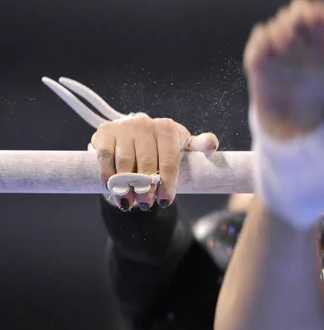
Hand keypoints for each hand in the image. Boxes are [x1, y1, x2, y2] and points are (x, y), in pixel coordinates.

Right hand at [91, 114, 218, 210]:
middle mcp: (146, 124)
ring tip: (129, 202)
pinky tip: (112, 189)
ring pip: (125, 163)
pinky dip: (108, 176)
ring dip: (126, 186)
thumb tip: (212, 144)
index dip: (167, 183)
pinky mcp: (105, 133)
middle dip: (147, 188)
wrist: (136, 136)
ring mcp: (124, 127)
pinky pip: (105, 157)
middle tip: (146, 205)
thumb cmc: (165, 147)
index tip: (165, 201)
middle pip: (147, 163)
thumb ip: (200, 146)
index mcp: (168, 128)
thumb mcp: (185, 145)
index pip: (169, 161)